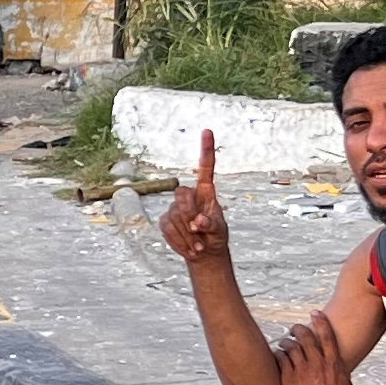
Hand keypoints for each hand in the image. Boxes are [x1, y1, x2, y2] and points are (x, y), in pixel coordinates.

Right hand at [158, 129, 229, 269]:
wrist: (203, 254)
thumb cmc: (215, 238)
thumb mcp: (220, 232)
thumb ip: (212, 224)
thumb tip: (198, 220)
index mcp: (207, 193)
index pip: (206, 168)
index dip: (206, 150)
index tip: (207, 131)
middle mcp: (189, 196)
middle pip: (182, 194)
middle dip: (189, 214)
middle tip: (198, 232)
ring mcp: (174, 207)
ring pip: (174, 215)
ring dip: (187, 235)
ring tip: (197, 246)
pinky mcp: (165, 220)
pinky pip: (167, 228)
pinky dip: (178, 241)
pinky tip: (188, 248)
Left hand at [274, 311, 356, 384]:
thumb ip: (340, 378)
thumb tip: (339, 377)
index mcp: (334, 364)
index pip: (327, 336)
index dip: (320, 322)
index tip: (315, 314)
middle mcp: (318, 363)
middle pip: (306, 337)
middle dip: (299, 329)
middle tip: (295, 328)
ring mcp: (302, 370)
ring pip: (291, 346)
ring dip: (286, 342)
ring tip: (284, 342)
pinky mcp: (289, 378)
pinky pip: (280, 360)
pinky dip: (278, 355)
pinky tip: (276, 356)